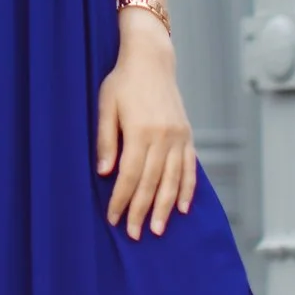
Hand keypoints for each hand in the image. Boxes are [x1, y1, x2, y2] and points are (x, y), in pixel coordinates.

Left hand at [95, 11, 195, 238]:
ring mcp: (178, 137)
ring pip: (173, 180)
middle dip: (141, 210)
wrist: (152, 59)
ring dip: (165, 207)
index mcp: (140, 131)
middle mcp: (163, 137)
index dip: (121, 199)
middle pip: (152, 183)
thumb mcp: (106, 105)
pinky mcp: (187, 135)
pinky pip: (190, 167)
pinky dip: (188, 189)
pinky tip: (184, 208)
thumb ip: (106, 139)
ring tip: (157, 229)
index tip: (113, 218)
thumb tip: (104, 172)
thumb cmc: (123, 81)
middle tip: (134, 234)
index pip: (130, 175)